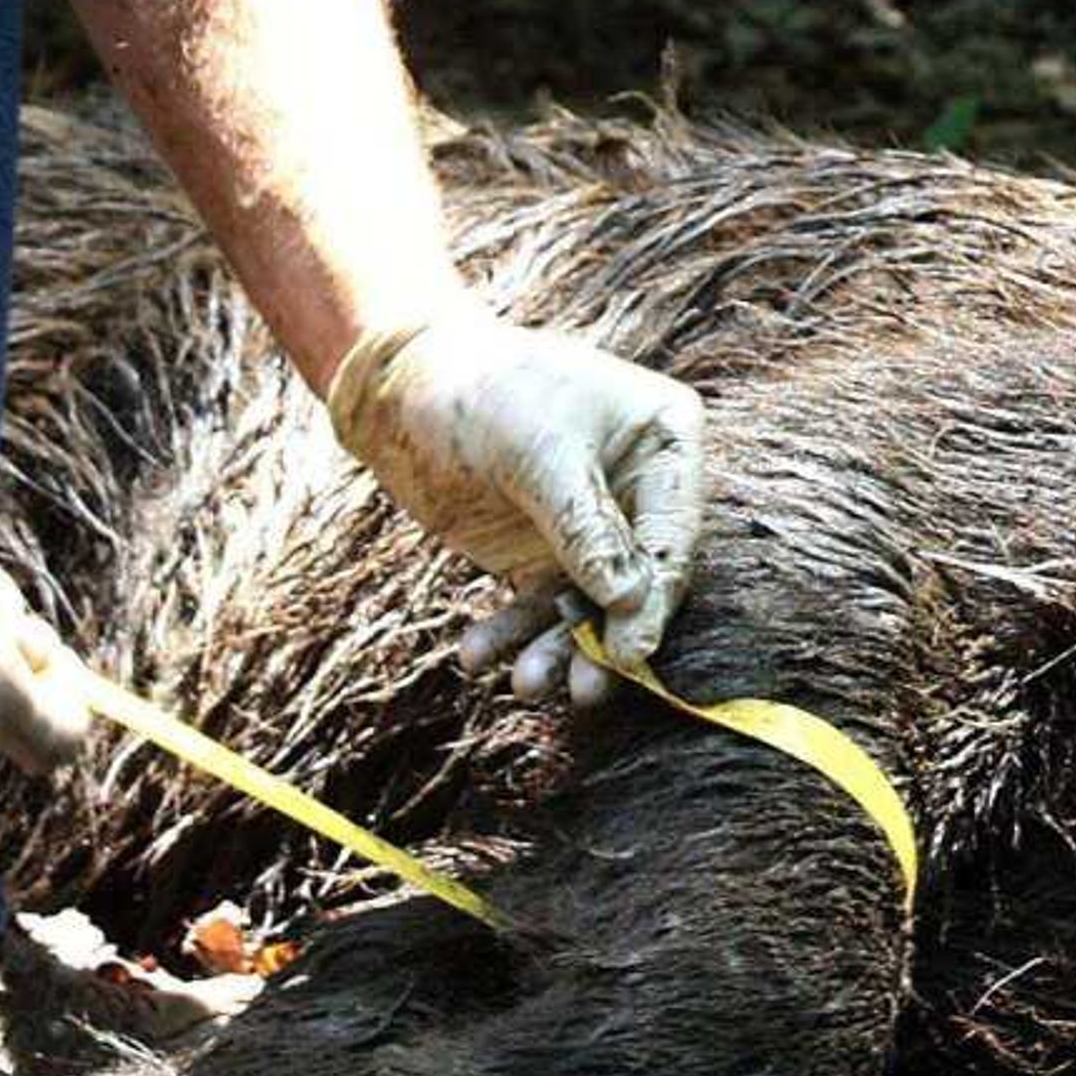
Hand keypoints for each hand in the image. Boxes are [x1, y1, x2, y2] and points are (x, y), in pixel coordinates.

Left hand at [326, 306, 707, 703]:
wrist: (401, 387)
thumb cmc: (487, 392)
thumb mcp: (539, 452)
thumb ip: (587, 528)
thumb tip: (630, 604)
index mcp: (665, 441)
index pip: (673, 534)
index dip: (655, 597)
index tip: (631, 653)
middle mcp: (637, 491)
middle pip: (639, 583)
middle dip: (607, 638)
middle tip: (584, 689)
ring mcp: (590, 529)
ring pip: (588, 608)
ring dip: (557, 650)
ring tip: (524, 684)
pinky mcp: (541, 557)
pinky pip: (537, 610)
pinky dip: (511, 637)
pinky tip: (478, 656)